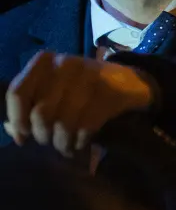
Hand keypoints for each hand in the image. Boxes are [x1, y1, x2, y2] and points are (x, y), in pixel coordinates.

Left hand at [4, 51, 155, 156]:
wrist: (127, 81)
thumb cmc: (80, 87)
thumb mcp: (52, 88)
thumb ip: (29, 105)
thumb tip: (13, 131)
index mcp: (44, 62)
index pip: (17, 93)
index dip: (16, 119)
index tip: (23, 137)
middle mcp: (64, 65)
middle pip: (40, 113)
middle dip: (43, 135)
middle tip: (49, 141)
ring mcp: (89, 78)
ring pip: (63, 124)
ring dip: (62, 142)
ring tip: (65, 147)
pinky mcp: (109, 94)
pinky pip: (86, 127)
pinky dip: (80, 141)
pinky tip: (80, 143)